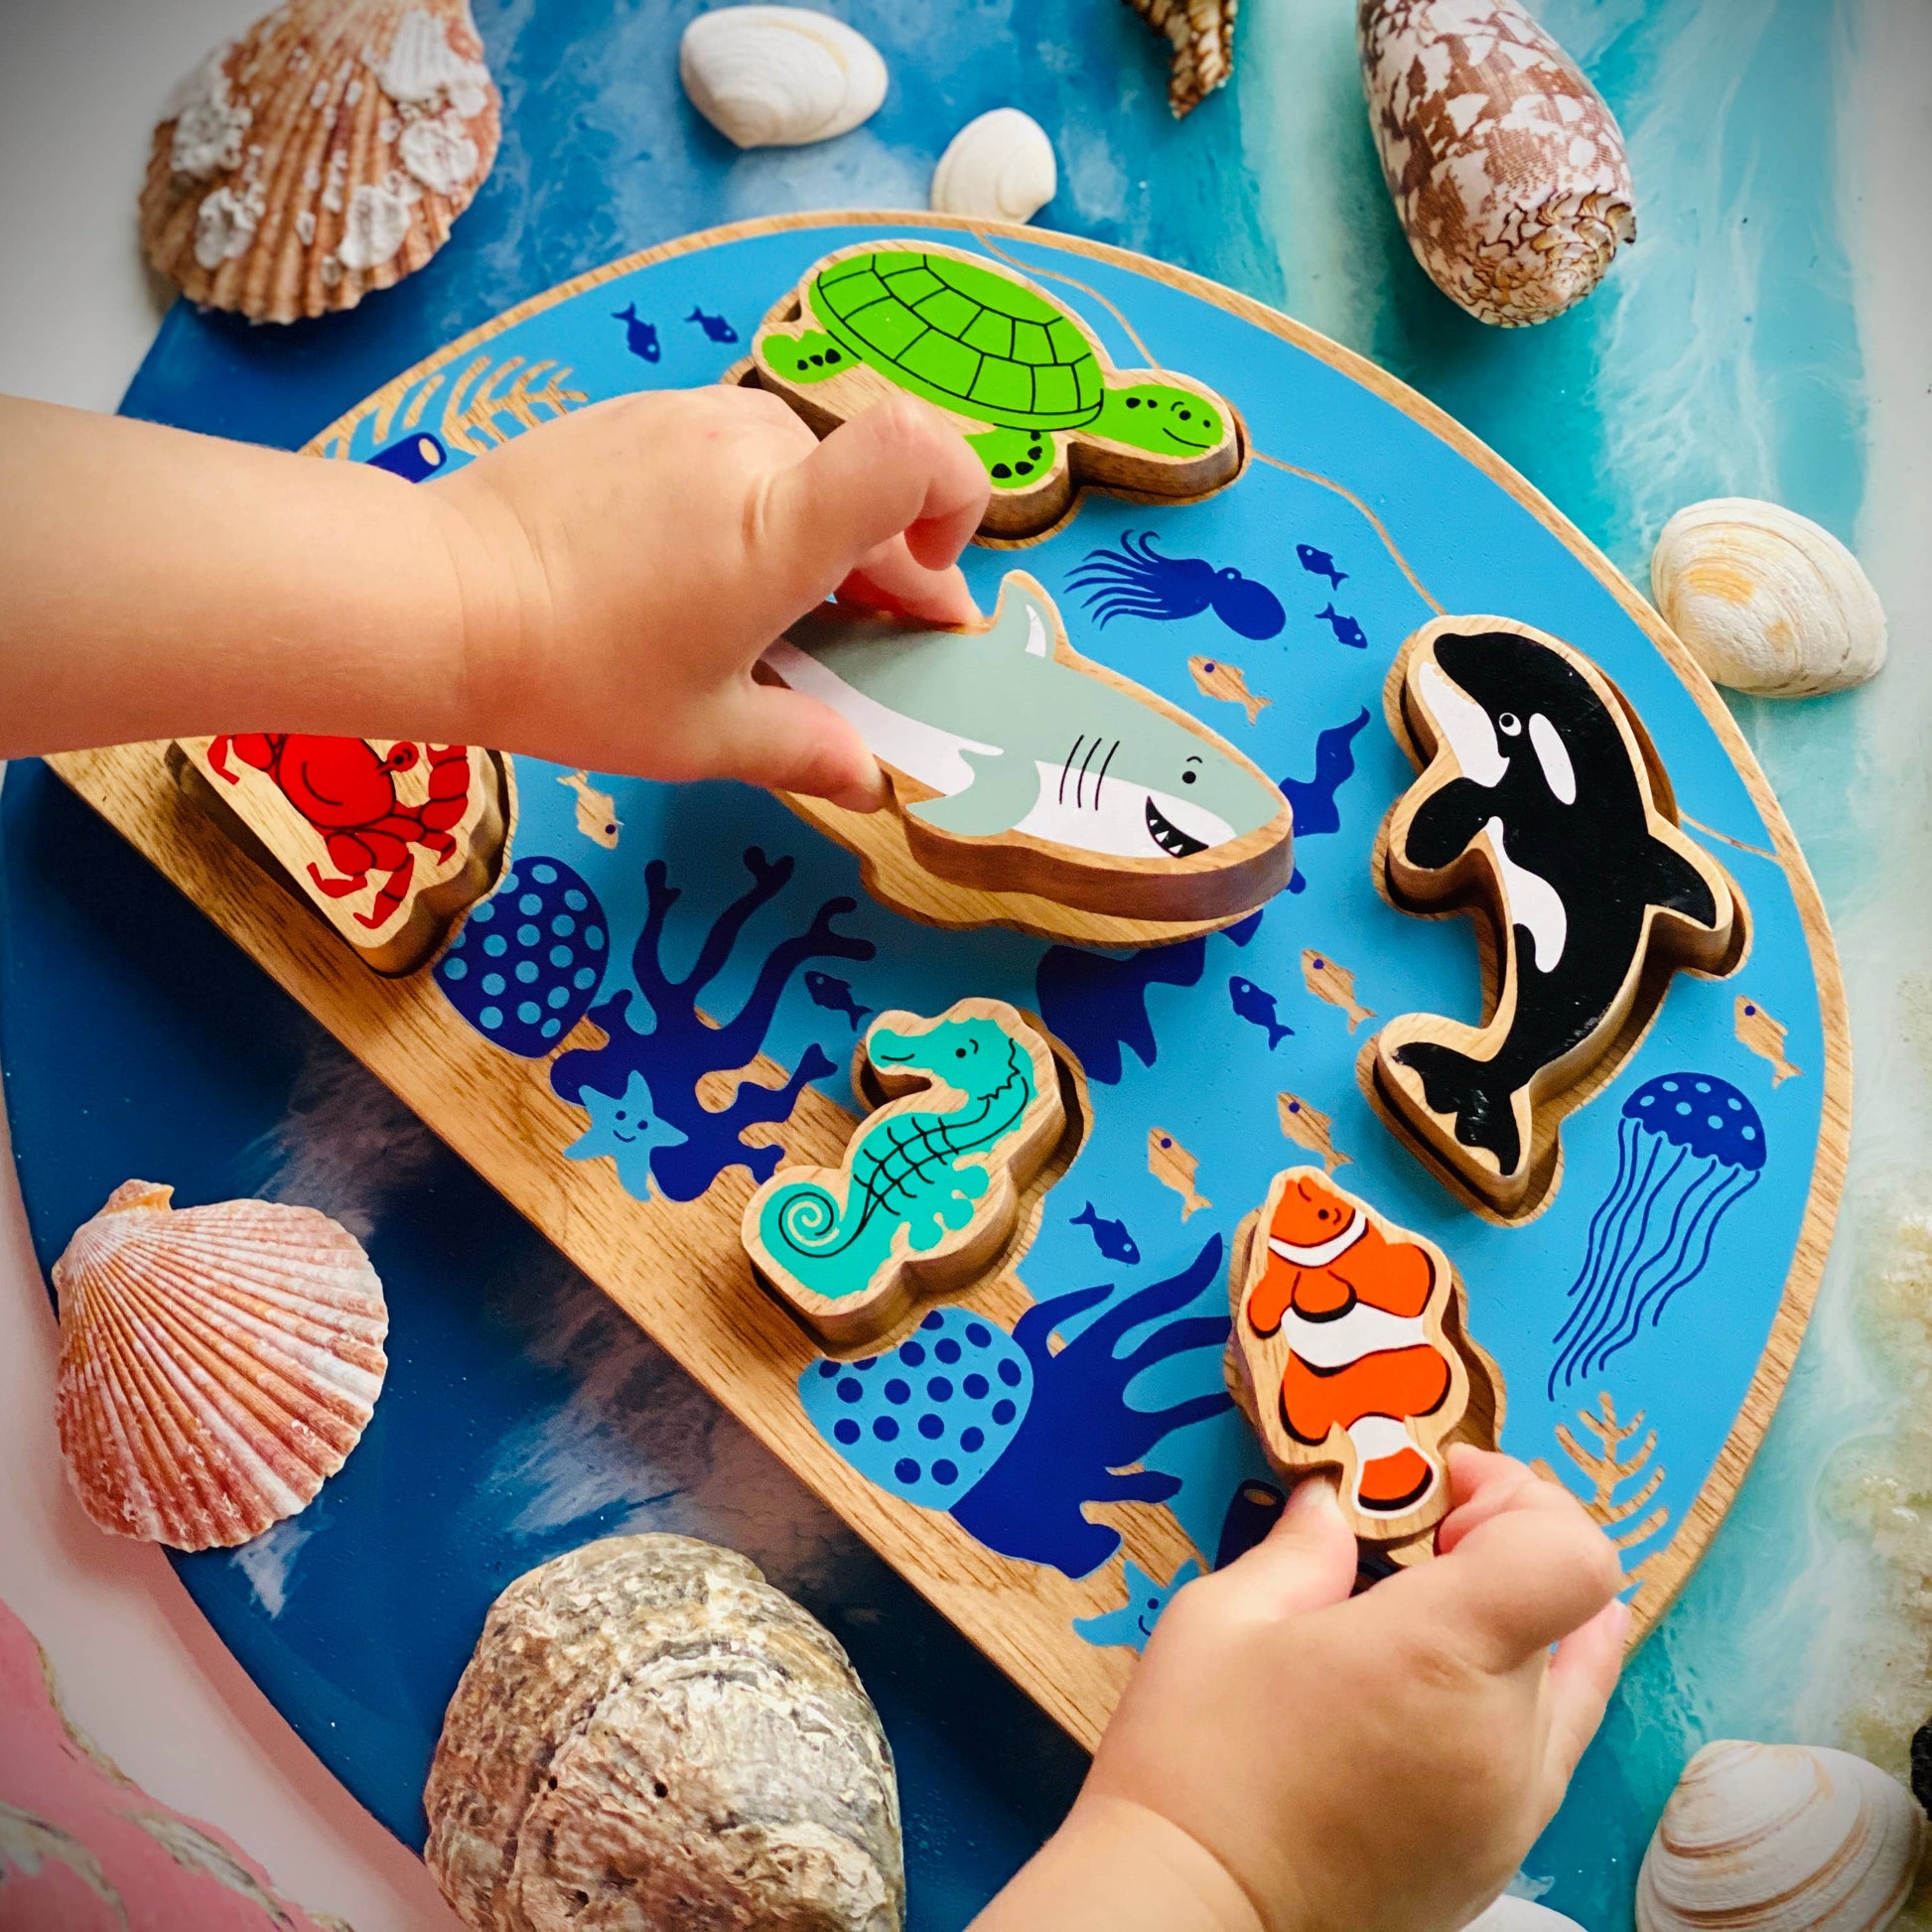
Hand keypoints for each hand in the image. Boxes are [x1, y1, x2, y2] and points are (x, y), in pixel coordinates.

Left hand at [431, 385, 988, 807]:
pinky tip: (696, 570)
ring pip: (803, 467)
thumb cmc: (576, 676)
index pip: (921, 450)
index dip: (959, 505)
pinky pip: (736, 451)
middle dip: (887, 562)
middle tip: (856, 643)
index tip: (923, 584)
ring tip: (764, 611)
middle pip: (868, 484)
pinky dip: (751, 505)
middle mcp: (750, 447)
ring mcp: (692, 417)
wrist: (437, 597)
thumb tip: (870, 778)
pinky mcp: (645, 413)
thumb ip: (808, 751)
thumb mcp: (702, 736)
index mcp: (782, 528)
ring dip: (815, 533)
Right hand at [975, 1450, 1625, 1931]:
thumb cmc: (1196, 1765)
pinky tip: (1444, 1679)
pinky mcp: (1495, 1857)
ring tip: (1432, 1605)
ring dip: (1519, 1620)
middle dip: (1505, 1544)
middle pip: (1571, 1604)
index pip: (1574, 1556)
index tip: (1451, 1488)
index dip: (1526, 1499)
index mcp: (1442, 1656)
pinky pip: (1545, 1750)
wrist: (1191, 1916)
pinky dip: (1516, 1693)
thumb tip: (1334, 1503)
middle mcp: (1504, 1737)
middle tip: (1425, 1530)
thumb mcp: (1224, 1617)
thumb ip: (1301, 1547)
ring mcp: (1511, 1809)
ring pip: (1572, 1679)